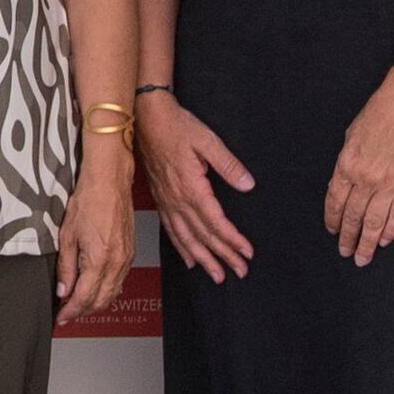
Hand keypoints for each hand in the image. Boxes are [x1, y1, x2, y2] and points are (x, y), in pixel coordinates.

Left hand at [57, 133, 135, 317]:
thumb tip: (63, 290)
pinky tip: (94, 289)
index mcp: (100, 259)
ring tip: (77, 304)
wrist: (109, 182)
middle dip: (83, 311)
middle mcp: (117, 263)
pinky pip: (119, 281)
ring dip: (95, 303)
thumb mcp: (67, 235)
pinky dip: (107, 290)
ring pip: (112, 293)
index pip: (85, 297)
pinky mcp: (130, 253)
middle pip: (101, 301)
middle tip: (66, 313)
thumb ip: (66, 267)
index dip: (71, 311)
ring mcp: (126, 259)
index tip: (61, 317)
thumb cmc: (88, 201)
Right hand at [139, 93, 256, 280]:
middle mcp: (177, 200)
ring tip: (217, 275)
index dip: (232, 239)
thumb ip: (228, 164)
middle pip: (203, 236)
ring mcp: (167, 202)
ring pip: (186, 238)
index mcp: (191, 187)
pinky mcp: (161, 199)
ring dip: (203, 259)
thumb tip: (248, 184)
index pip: (215, 222)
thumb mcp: (207, 140)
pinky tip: (189, 259)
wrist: (145, 118)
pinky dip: (181, 248)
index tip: (247, 252)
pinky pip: (171, 230)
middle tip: (240, 271)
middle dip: (223, 256)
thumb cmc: (176, 126)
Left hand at [327, 80, 393, 265]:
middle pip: (354, 216)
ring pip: (376, 221)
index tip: (332, 232)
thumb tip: (343, 189)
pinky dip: (391, 231)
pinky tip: (385, 241)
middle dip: (348, 238)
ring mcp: (391, 183)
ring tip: (362, 257)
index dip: (333, 220)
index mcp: (347, 165)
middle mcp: (367, 178)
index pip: (335, 202)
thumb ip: (346, 165)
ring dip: (367, 242)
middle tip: (345, 253)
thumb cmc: (378, 116)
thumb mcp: (350, 138)